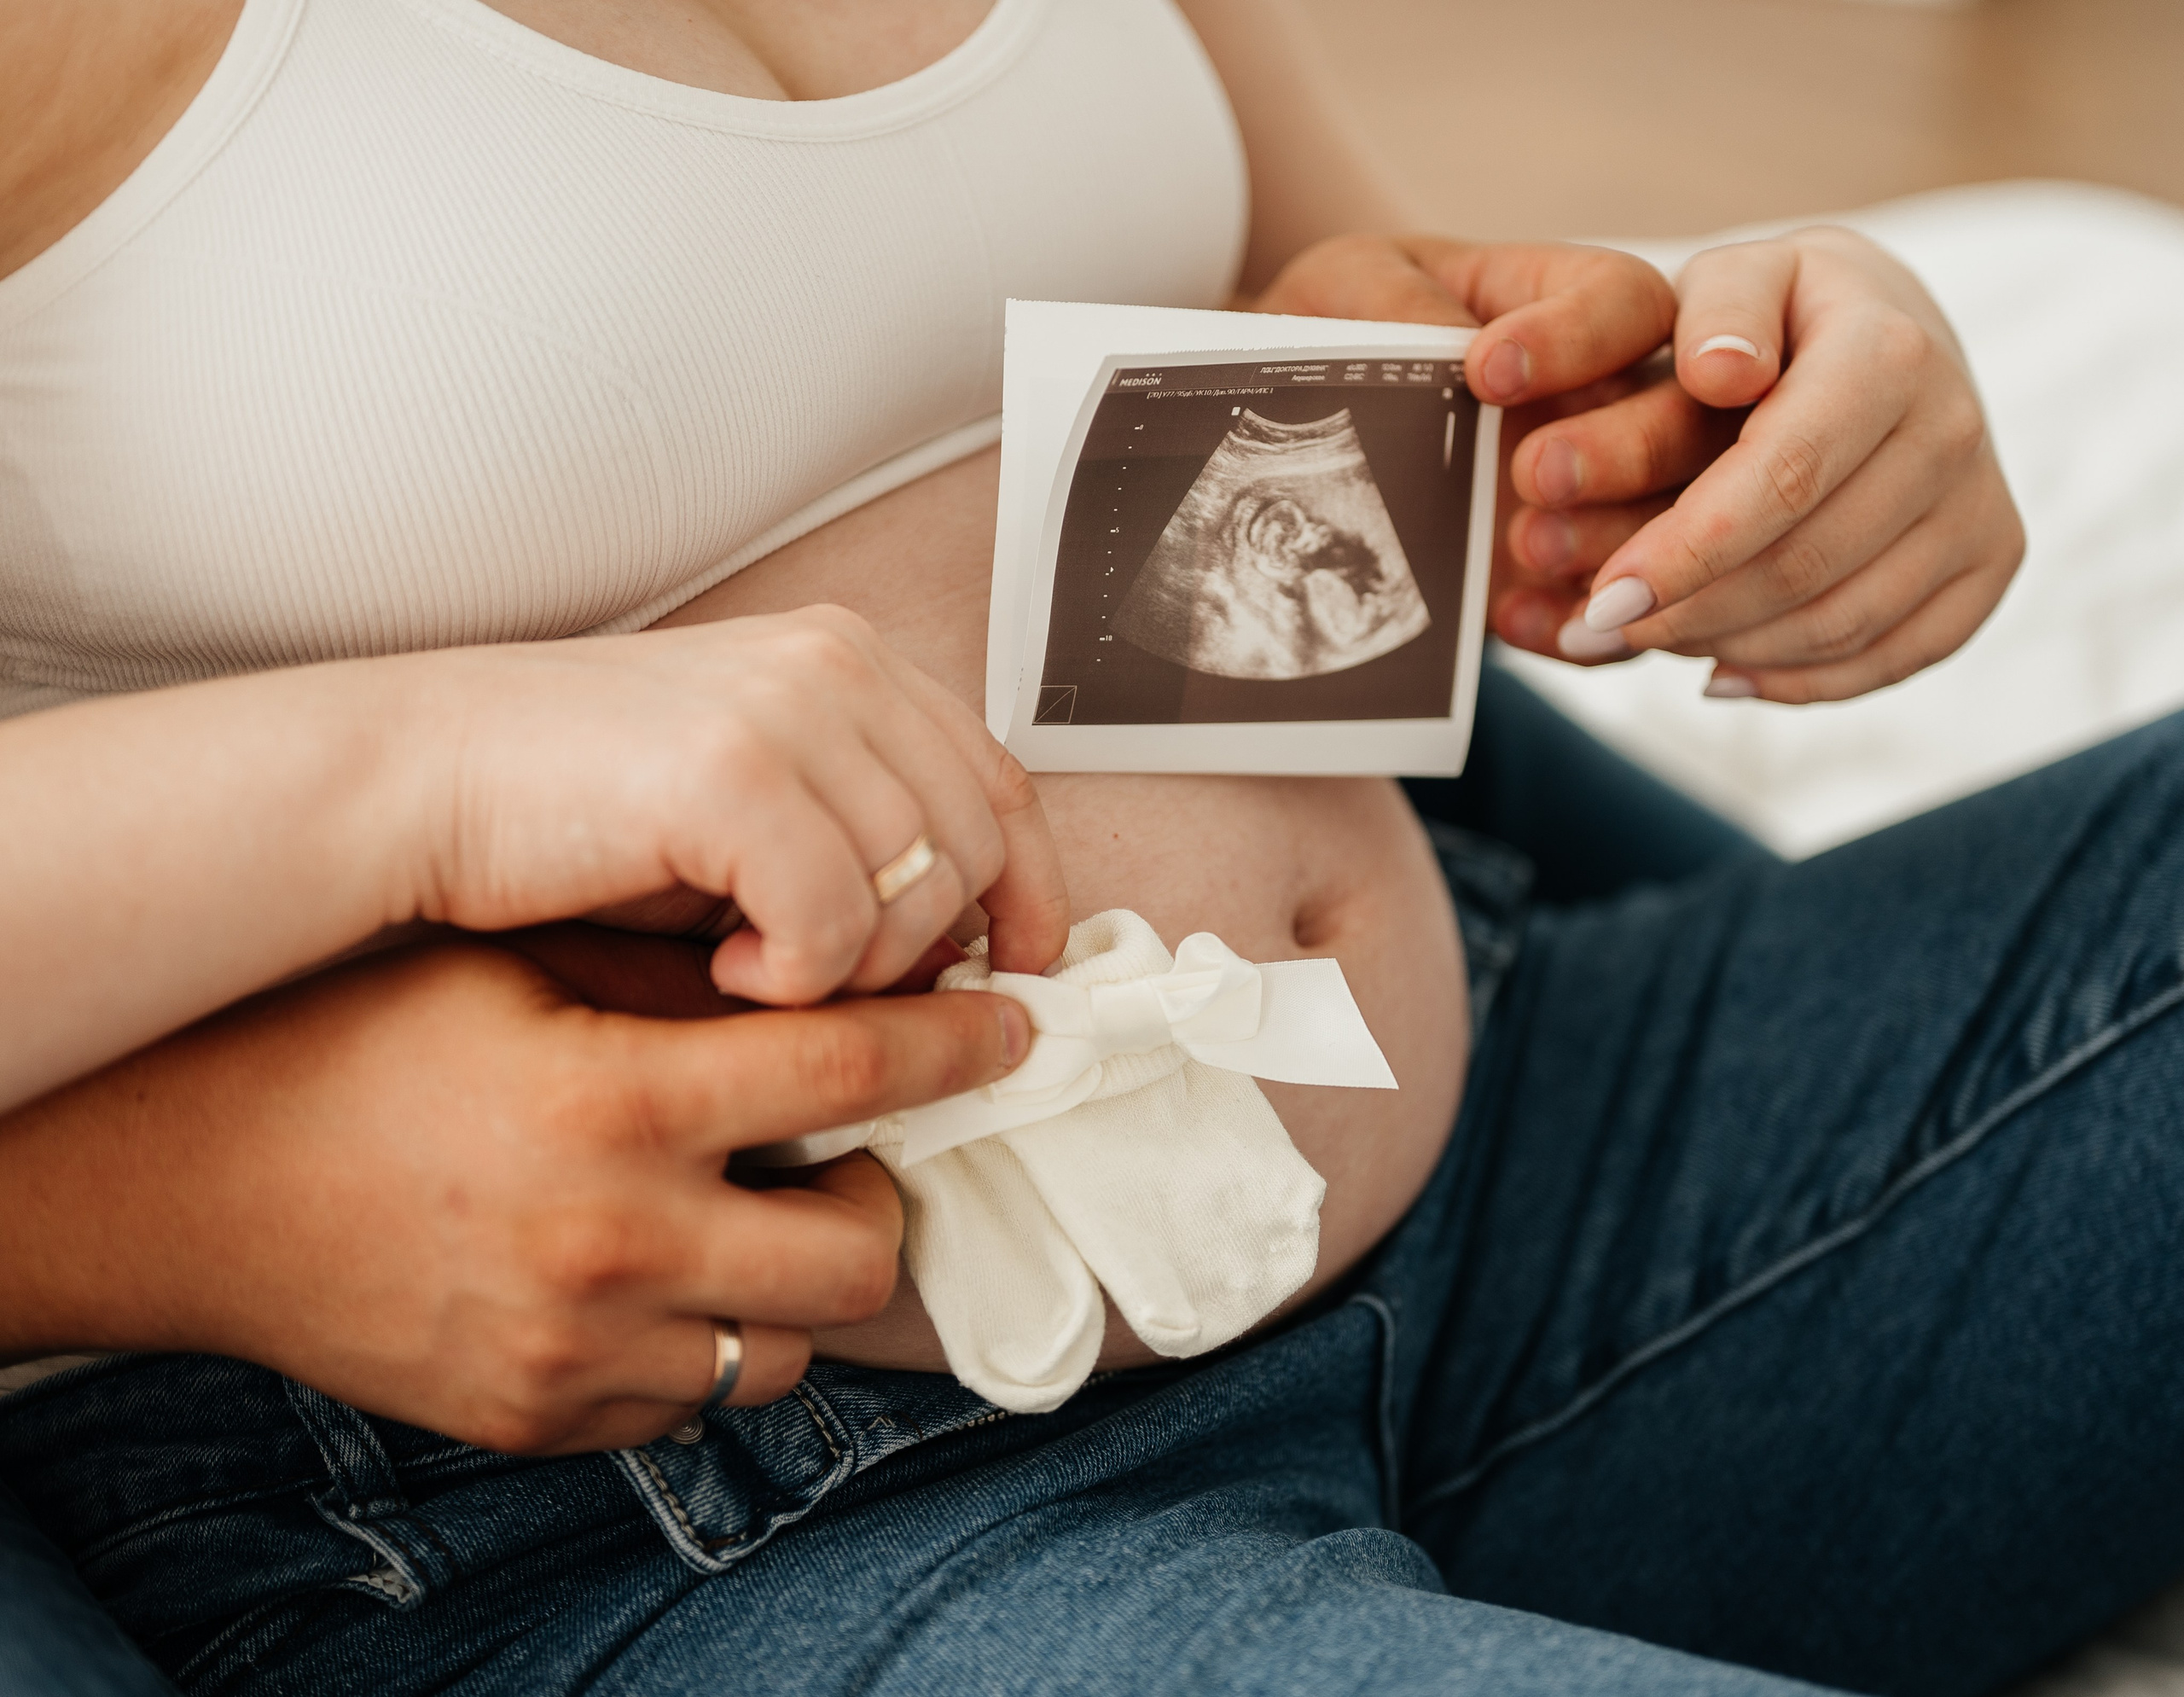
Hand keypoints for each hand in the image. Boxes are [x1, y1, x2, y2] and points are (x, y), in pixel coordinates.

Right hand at [0, 939, 1031, 1453]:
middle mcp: (611, 1244)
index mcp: (615, 1104)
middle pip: (857, 1249)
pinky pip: (689, 1402)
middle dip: (881, 1191)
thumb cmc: (354, 1039)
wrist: (189, 1178)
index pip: (854, 1069)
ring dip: (796, 1276)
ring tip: (747, 1207)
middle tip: (847, 1143)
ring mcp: (576, 1355)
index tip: (1011, 1029)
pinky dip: (706, 1337)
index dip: (957, 1044)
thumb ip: (687, 978)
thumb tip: (847, 968)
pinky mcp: (538, 1422)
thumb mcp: (523, 964)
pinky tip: (661, 1267)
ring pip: (786, 1346)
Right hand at [405, 605, 1069, 1001]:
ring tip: (758, 976)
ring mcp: (789, 708)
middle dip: (928, 950)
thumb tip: (963, 943)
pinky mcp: (734, 771)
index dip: (1030, 887)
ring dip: (853, 970)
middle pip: (974, 845)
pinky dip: (797, 975)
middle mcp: (835, 664)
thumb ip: (855, 834)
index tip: (1018, 971)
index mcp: (847, 657)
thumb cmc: (568, 807)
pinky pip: (838, 920)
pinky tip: (725, 973)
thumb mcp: (745, 798)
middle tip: (839, 994)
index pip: (1000, 779)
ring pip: (916, 892)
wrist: (413, 784)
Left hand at [1248, 233, 1681, 663]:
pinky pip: (1626, 615)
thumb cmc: (1336, 335)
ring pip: (1682, 522)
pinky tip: (1510, 619)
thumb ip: (1392, 302)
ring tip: (1525, 550)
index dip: (1581, 334)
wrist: (1290, 440)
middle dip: (1628, 450)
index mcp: (1570, 300)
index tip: (1489, 371)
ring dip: (1619, 544)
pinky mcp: (1585, 578)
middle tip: (1535, 477)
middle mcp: (1617, 394)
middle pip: (1689, 416)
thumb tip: (1445, 343)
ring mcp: (1615, 494)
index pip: (1626, 300)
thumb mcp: (1346, 291)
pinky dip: (1583, 629)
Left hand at [1500, 226, 2024, 701]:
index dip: (1687, 551)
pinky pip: (1890, 656)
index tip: (1603, 598)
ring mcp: (1982, 501)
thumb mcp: (1732, 278)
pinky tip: (1717, 670)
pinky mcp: (1993, 560)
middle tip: (1598, 626)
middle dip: (1688, 610)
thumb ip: (1716, 311)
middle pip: (1806, 564)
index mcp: (1889, 353)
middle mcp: (1955, 428)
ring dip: (1725, 646)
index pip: (1784, 478)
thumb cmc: (1773, 312)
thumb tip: (1720, 372)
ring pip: (1840, 623)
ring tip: (1642, 637)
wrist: (1875, 328)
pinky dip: (1795, 680)